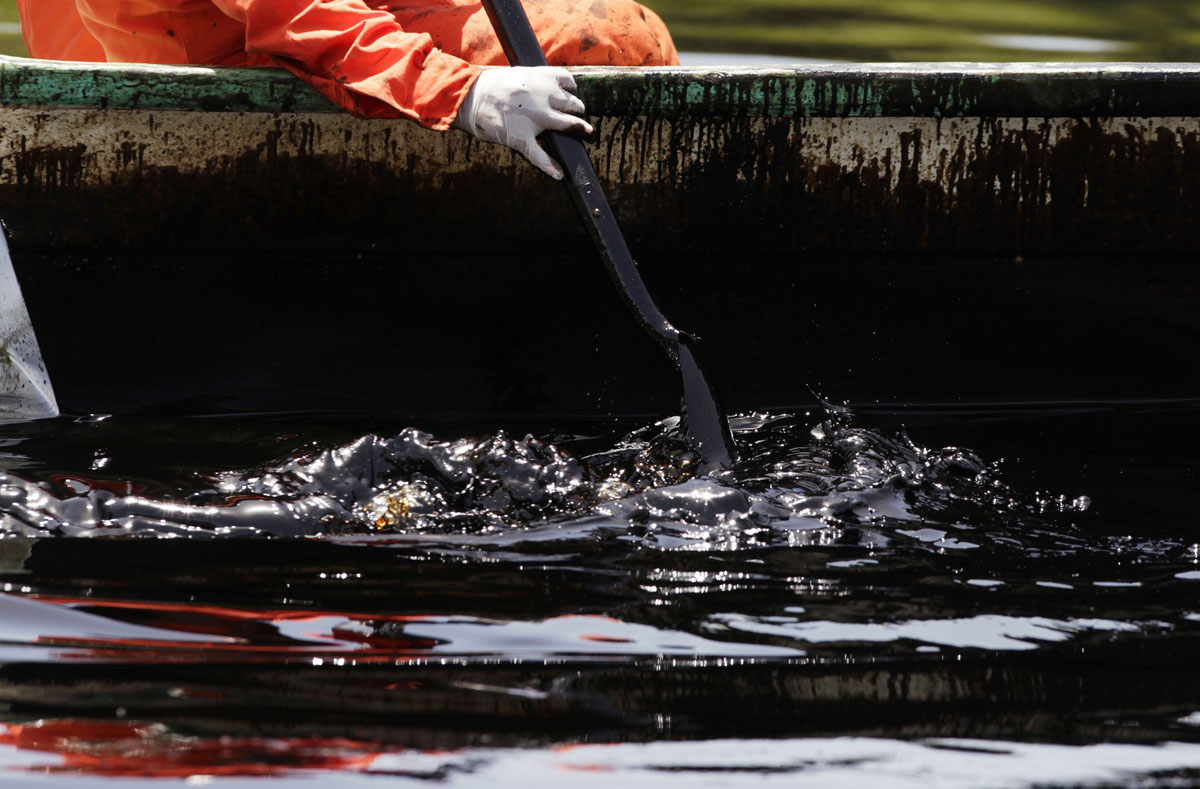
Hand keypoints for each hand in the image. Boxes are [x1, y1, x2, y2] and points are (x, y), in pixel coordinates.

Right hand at [452, 66, 593, 179]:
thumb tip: (553, 89)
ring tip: (585, 133)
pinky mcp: (522, 138)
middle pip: (572, 104)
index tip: (572, 92)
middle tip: (579, 114)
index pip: (567, 81)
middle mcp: (542, 97)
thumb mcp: (517, 74)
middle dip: (577, 109)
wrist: (468, 98)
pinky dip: (550, 167)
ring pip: (566, 125)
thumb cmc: (489, 86)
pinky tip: (559, 174)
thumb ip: (536, 80)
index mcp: (540, 78)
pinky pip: (540, 156)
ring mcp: (534, 119)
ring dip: (578, 129)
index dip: (572, 88)